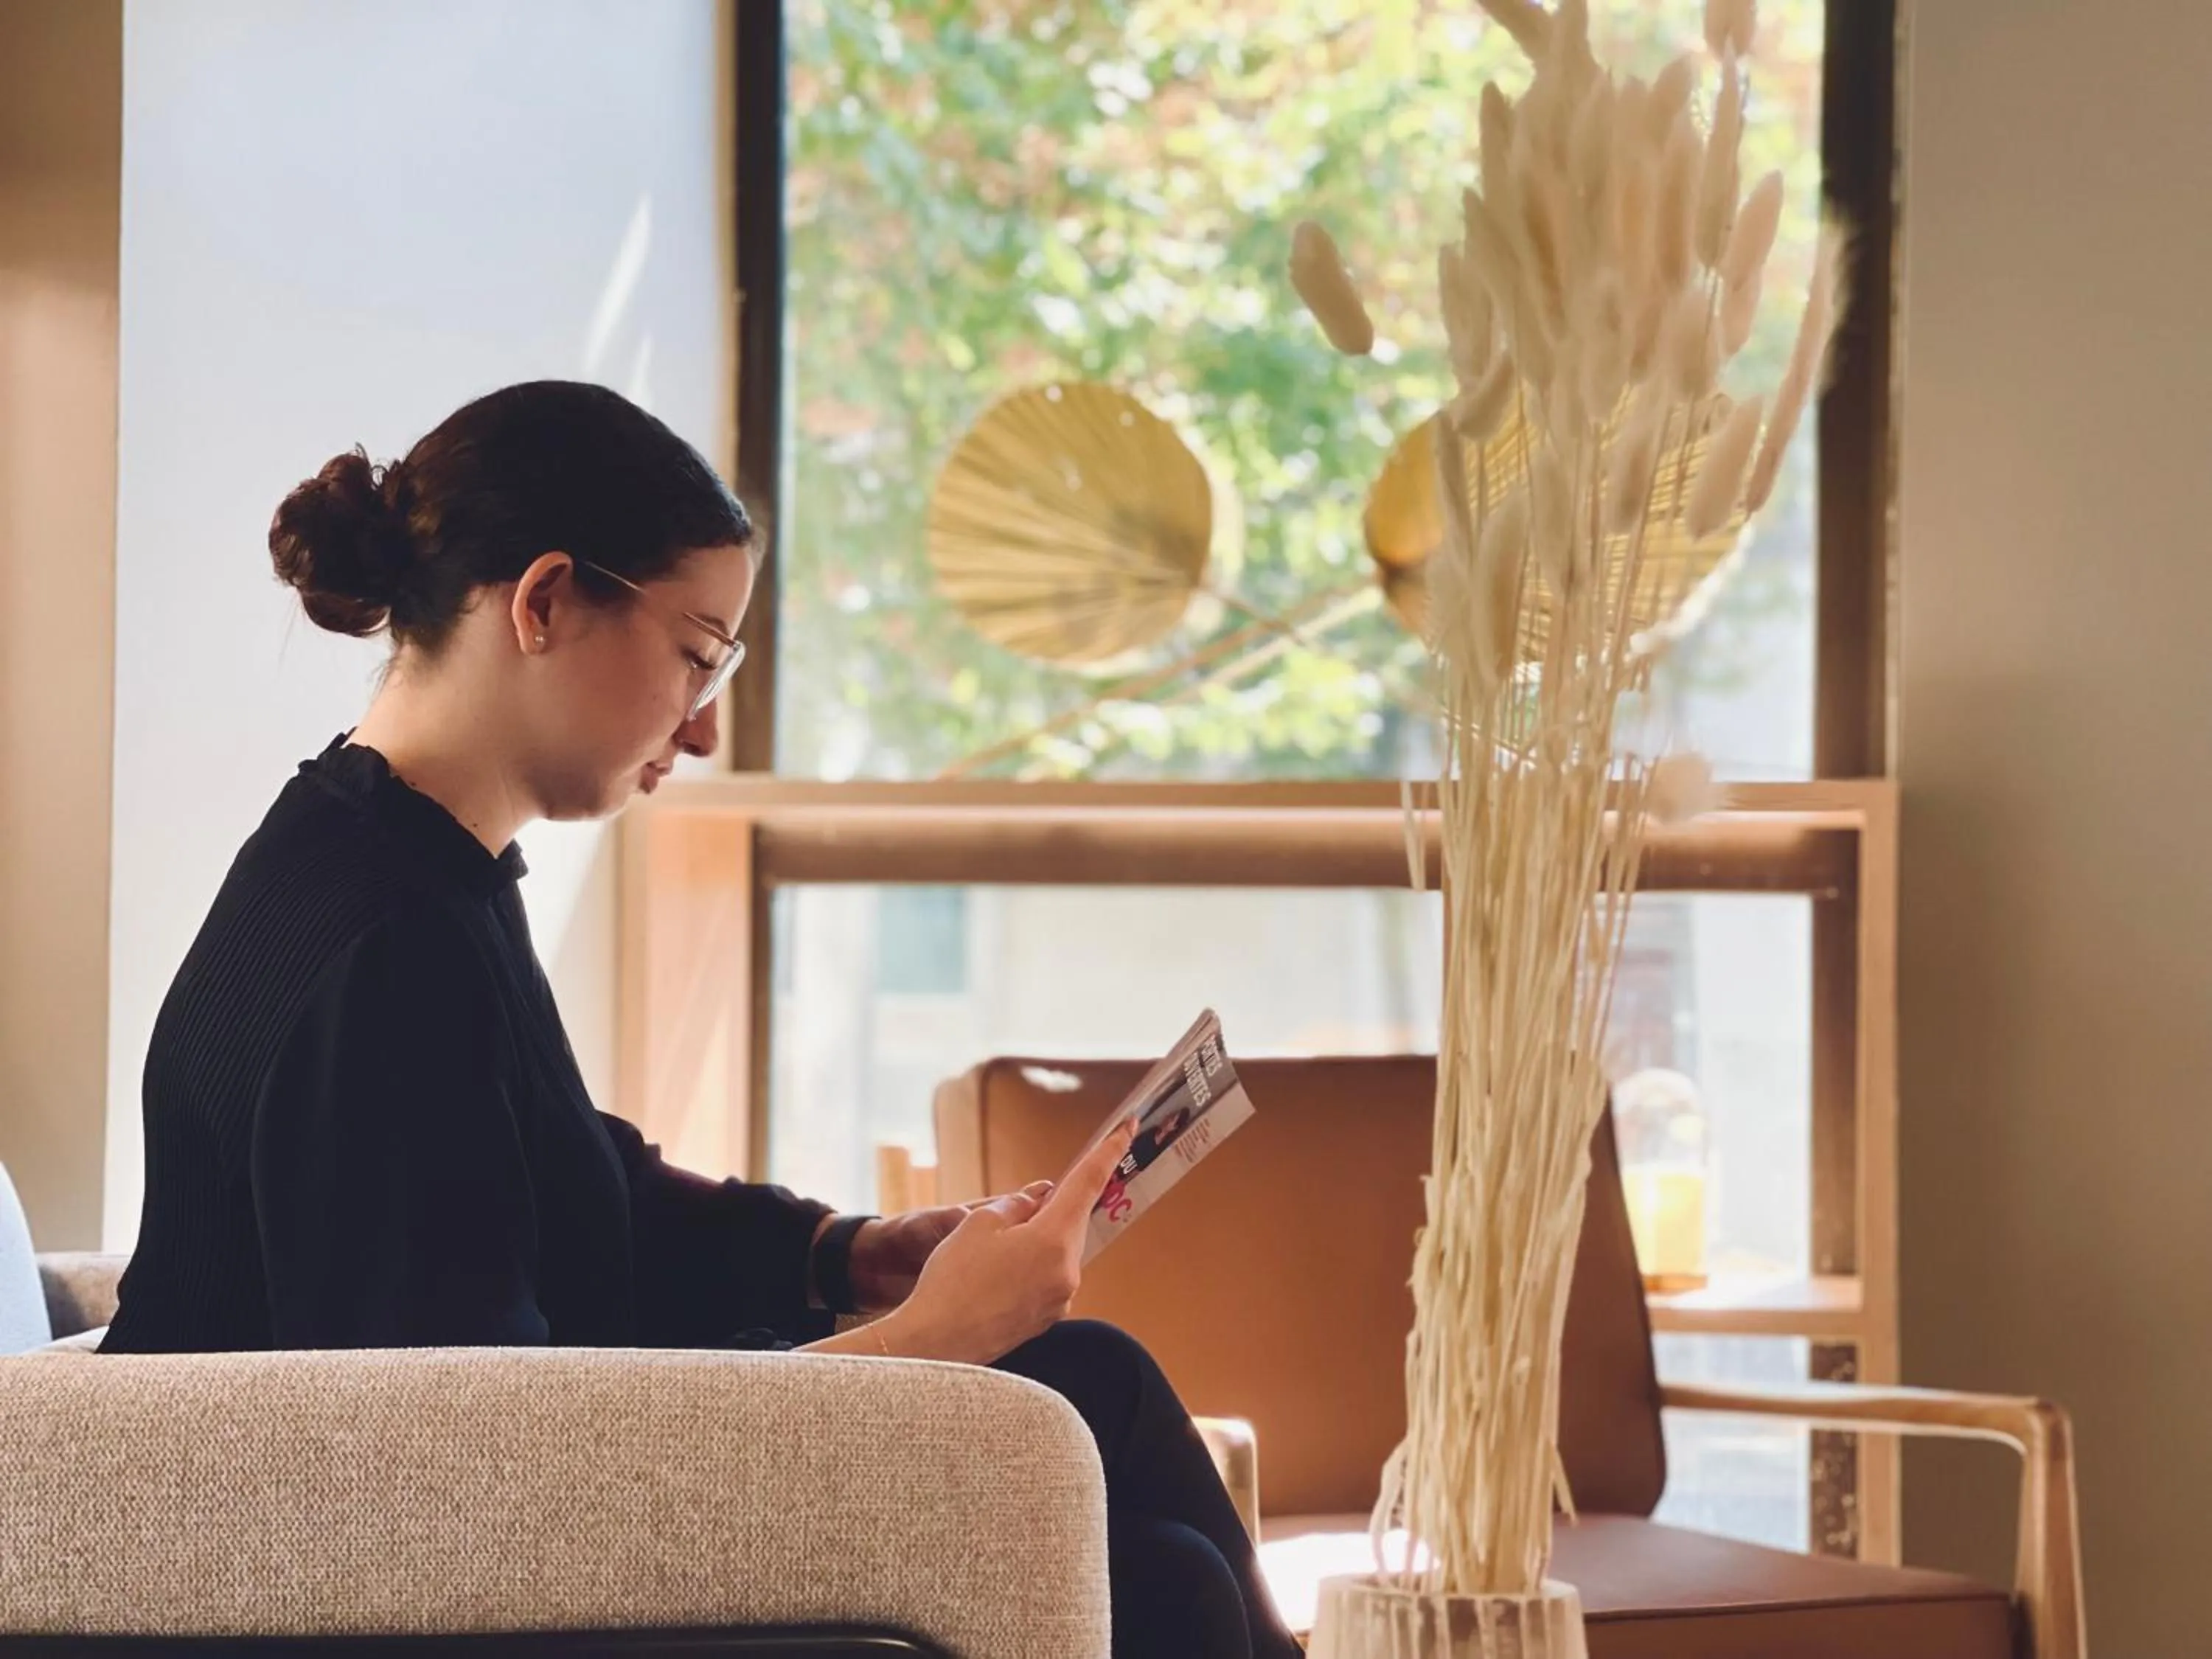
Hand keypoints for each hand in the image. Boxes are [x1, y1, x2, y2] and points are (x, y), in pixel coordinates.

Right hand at [876, 1118, 1137, 1365]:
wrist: (937, 1344)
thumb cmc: (953, 1280)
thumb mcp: (980, 1225)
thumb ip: (1018, 1205)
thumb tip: (1040, 1199)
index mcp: (1055, 1239)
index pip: (1089, 1184)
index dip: (1109, 1152)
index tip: (1129, 1128)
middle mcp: (1068, 1271)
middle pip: (1071, 1222)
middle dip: (1051, 1208)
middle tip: (1014, 1211)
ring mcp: (1060, 1299)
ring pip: (1058, 1251)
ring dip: (1037, 1240)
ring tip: (990, 1252)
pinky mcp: (1046, 1319)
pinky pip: (1047, 1278)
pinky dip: (1031, 1266)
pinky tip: (995, 1275)